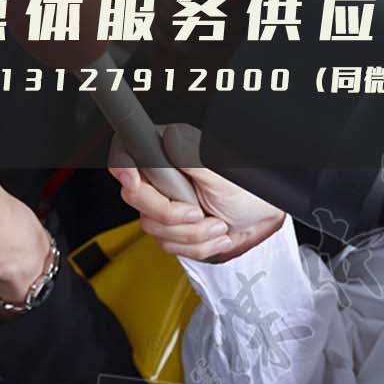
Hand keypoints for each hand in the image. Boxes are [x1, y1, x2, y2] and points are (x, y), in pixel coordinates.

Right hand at [109, 123, 282, 261]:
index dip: (122, 166)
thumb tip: (171, 137)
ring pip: (151, 225)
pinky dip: (196, 246)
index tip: (134, 180)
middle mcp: (161, 178)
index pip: (126, 153)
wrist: (260, 221)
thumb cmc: (249, 193)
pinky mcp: (170, 228)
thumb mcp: (222, 175)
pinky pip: (167, 244)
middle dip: (170, 213)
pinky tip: (214, 234)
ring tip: (217, 225)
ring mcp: (163, 204)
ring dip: (191, 233)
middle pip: (134, 196)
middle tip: (197, 212)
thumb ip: (193, 158)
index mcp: (169, 155)